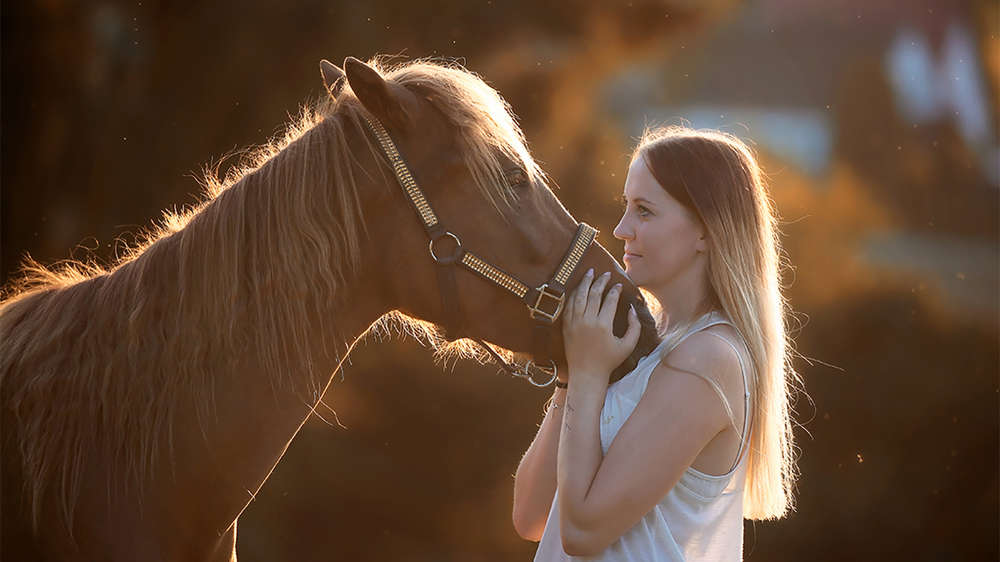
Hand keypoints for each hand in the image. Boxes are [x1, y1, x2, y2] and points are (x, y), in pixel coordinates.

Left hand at [561, 269, 640, 384]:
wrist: (586, 373)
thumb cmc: (609, 361)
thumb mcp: (628, 345)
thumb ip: (634, 326)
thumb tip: (631, 308)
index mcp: (603, 325)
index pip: (610, 300)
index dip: (615, 290)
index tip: (618, 285)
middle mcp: (587, 321)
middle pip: (594, 294)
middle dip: (601, 281)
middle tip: (605, 274)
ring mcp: (574, 323)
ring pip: (579, 296)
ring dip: (585, 282)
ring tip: (590, 272)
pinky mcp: (566, 326)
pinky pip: (569, 305)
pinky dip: (574, 294)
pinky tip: (579, 288)